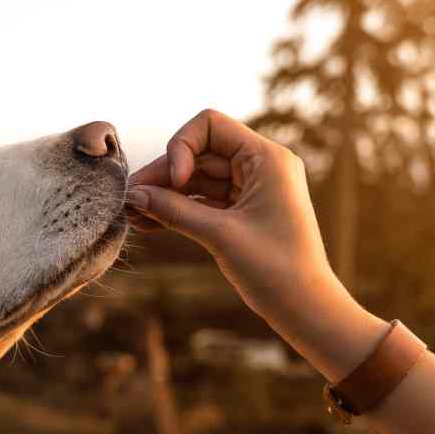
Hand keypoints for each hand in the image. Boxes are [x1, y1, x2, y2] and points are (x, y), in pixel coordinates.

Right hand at [126, 109, 385, 380]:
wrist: (305, 308)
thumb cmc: (275, 270)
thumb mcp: (219, 235)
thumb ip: (174, 210)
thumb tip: (133, 195)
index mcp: (267, 158)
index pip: (210, 125)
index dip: (182, 146)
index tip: (174, 182)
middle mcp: (261, 165)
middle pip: (199, 153)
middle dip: (164, 175)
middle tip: (129, 200)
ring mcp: (252, 188)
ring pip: (198, 178)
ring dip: (166, 194)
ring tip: (133, 215)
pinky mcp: (244, 211)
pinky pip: (204, 200)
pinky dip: (179, 209)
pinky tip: (149, 222)